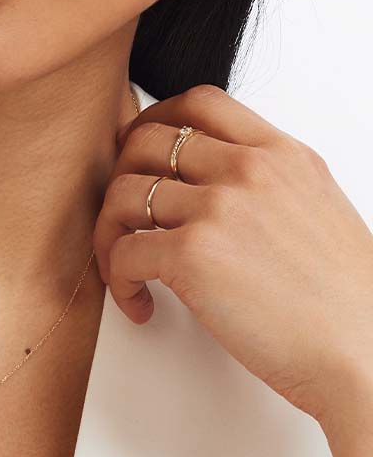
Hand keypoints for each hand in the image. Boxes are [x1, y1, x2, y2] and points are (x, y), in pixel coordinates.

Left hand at [94, 83, 372, 426]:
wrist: (365, 354)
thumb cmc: (343, 299)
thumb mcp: (316, 207)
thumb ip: (265, 182)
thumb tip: (211, 184)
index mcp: (280, 154)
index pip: (200, 102)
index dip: (154, 120)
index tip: (138, 151)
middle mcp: (247, 170)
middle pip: (145, 140)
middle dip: (120, 176)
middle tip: (124, 215)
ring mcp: (218, 208)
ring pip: (123, 194)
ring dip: (110, 233)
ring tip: (126, 268)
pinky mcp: (192, 254)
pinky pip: (122, 251)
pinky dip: (118, 280)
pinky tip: (140, 301)